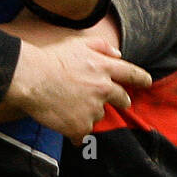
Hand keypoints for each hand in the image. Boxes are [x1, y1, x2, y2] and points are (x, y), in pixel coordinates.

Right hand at [6, 36, 152, 138]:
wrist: (29, 78)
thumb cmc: (50, 59)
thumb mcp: (77, 43)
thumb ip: (101, 46)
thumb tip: (117, 53)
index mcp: (105, 68)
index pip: (132, 74)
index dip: (141, 79)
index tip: (147, 82)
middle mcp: (104, 89)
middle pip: (121, 99)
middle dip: (120, 100)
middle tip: (112, 101)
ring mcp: (93, 109)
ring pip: (98, 115)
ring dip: (89, 112)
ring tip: (68, 105)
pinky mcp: (80, 126)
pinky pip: (82, 133)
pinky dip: (75, 130)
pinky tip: (64, 124)